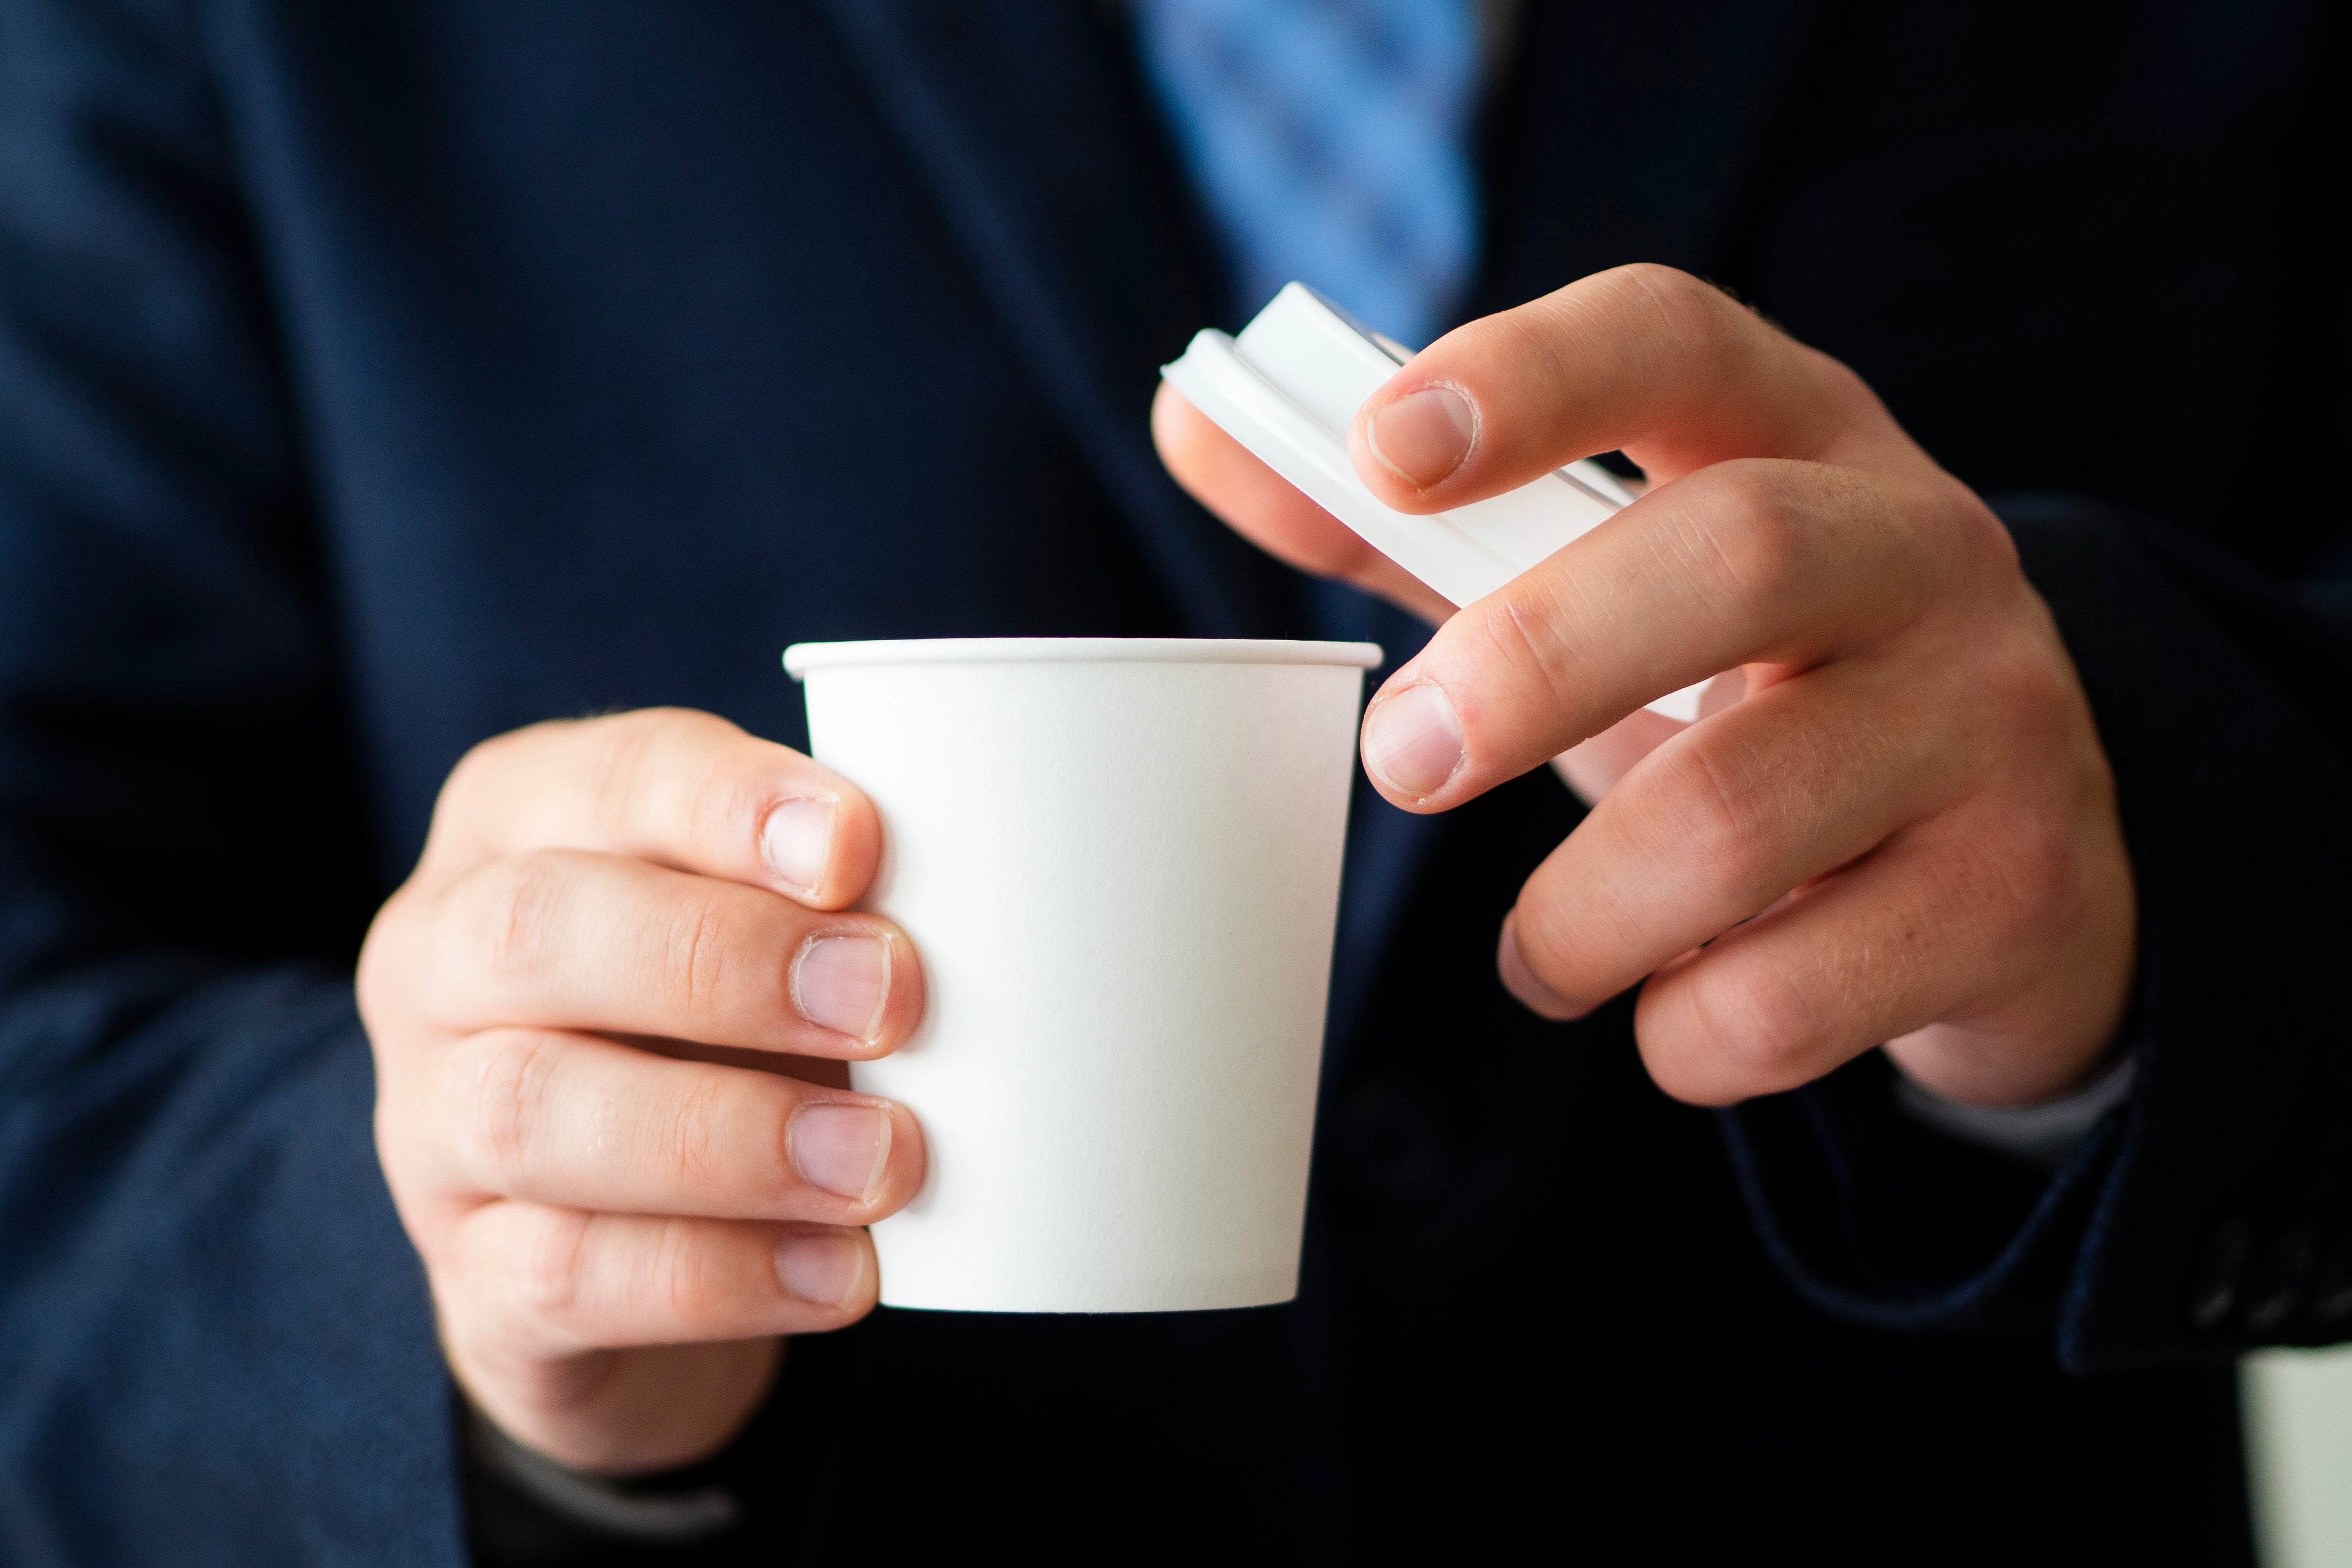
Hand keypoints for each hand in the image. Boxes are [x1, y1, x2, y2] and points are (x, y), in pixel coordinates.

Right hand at [357, 709, 925, 1472]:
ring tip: (888, 1160)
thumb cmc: (718, 1029)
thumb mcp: (762, 930)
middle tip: (892, 1002)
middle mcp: (439, 965)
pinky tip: (843, 1272)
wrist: (627, 1247)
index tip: (858, 848)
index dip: (727, 806)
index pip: (606, 778)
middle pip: (535, 931)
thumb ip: (834, 901)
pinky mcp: (474, 1285)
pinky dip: (723, 1276)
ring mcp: (430, 1132)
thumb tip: (985, 915)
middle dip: (726, 959)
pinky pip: (566, 1279)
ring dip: (733, 1136)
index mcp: (516, 826)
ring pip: (531, 1111)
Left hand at [1156, 264, 2134, 1108]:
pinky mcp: (2016, 894)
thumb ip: (1405, 520)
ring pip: (1746, 812)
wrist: (2011, 865)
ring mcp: (1994, 722)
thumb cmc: (1750, 690)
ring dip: (1580, 912)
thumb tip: (1193, 425)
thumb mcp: (1601, 582)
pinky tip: (1675, 1009)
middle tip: (1397, 761)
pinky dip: (1684, 1030)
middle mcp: (1923, 551)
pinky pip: (1797, 992)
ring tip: (1538, 955)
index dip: (1531, 376)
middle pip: (1738, 559)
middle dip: (1535, 662)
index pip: (1678, 340)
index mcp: (1799, 437)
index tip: (1383, 449)